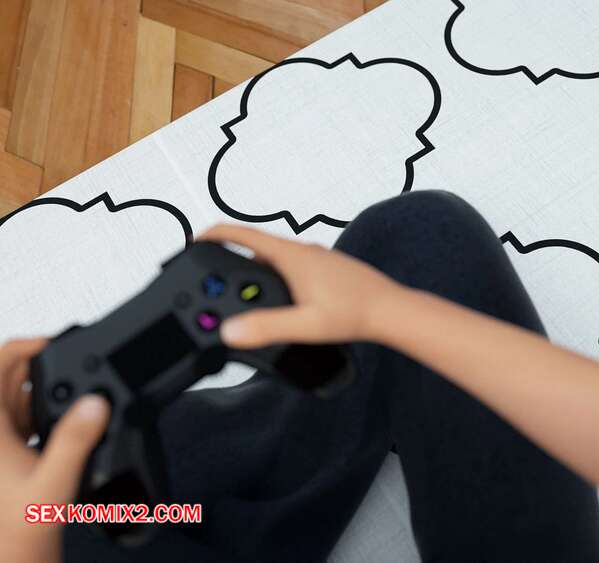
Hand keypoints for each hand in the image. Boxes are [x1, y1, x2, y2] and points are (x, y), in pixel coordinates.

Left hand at [0, 339, 109, 562]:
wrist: (12, 558)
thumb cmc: (16, 530)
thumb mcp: (52, 484)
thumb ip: (75, 441)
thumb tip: (95, 403)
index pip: (0, 363)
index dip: (27, 345)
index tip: (58, 343)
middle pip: (16, 376)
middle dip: (51, 369)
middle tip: (85, 371)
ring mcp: (2, 440)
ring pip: (26, 396)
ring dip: (54, 393)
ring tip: (83, 401)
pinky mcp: (12, 453)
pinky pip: (32, 418)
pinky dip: (52, 413)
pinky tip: (73, 428)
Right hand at [200, 224, 403, 347]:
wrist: (392, 311)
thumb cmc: (357, 313)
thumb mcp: (307, 325)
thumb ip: (267, 327)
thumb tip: (230, 331)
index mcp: (292, 256)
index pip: (243, 234)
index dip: (213, 235)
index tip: (191, 242)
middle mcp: (302, 251)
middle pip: (254, 249)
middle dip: (230, 265)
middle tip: (212, 285)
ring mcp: (314, 259)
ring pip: (272, 260)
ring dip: (253, 275)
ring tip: (241, 301)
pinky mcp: (324, 270)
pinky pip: (288, 269)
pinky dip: (273, 281)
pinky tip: (277, 305)